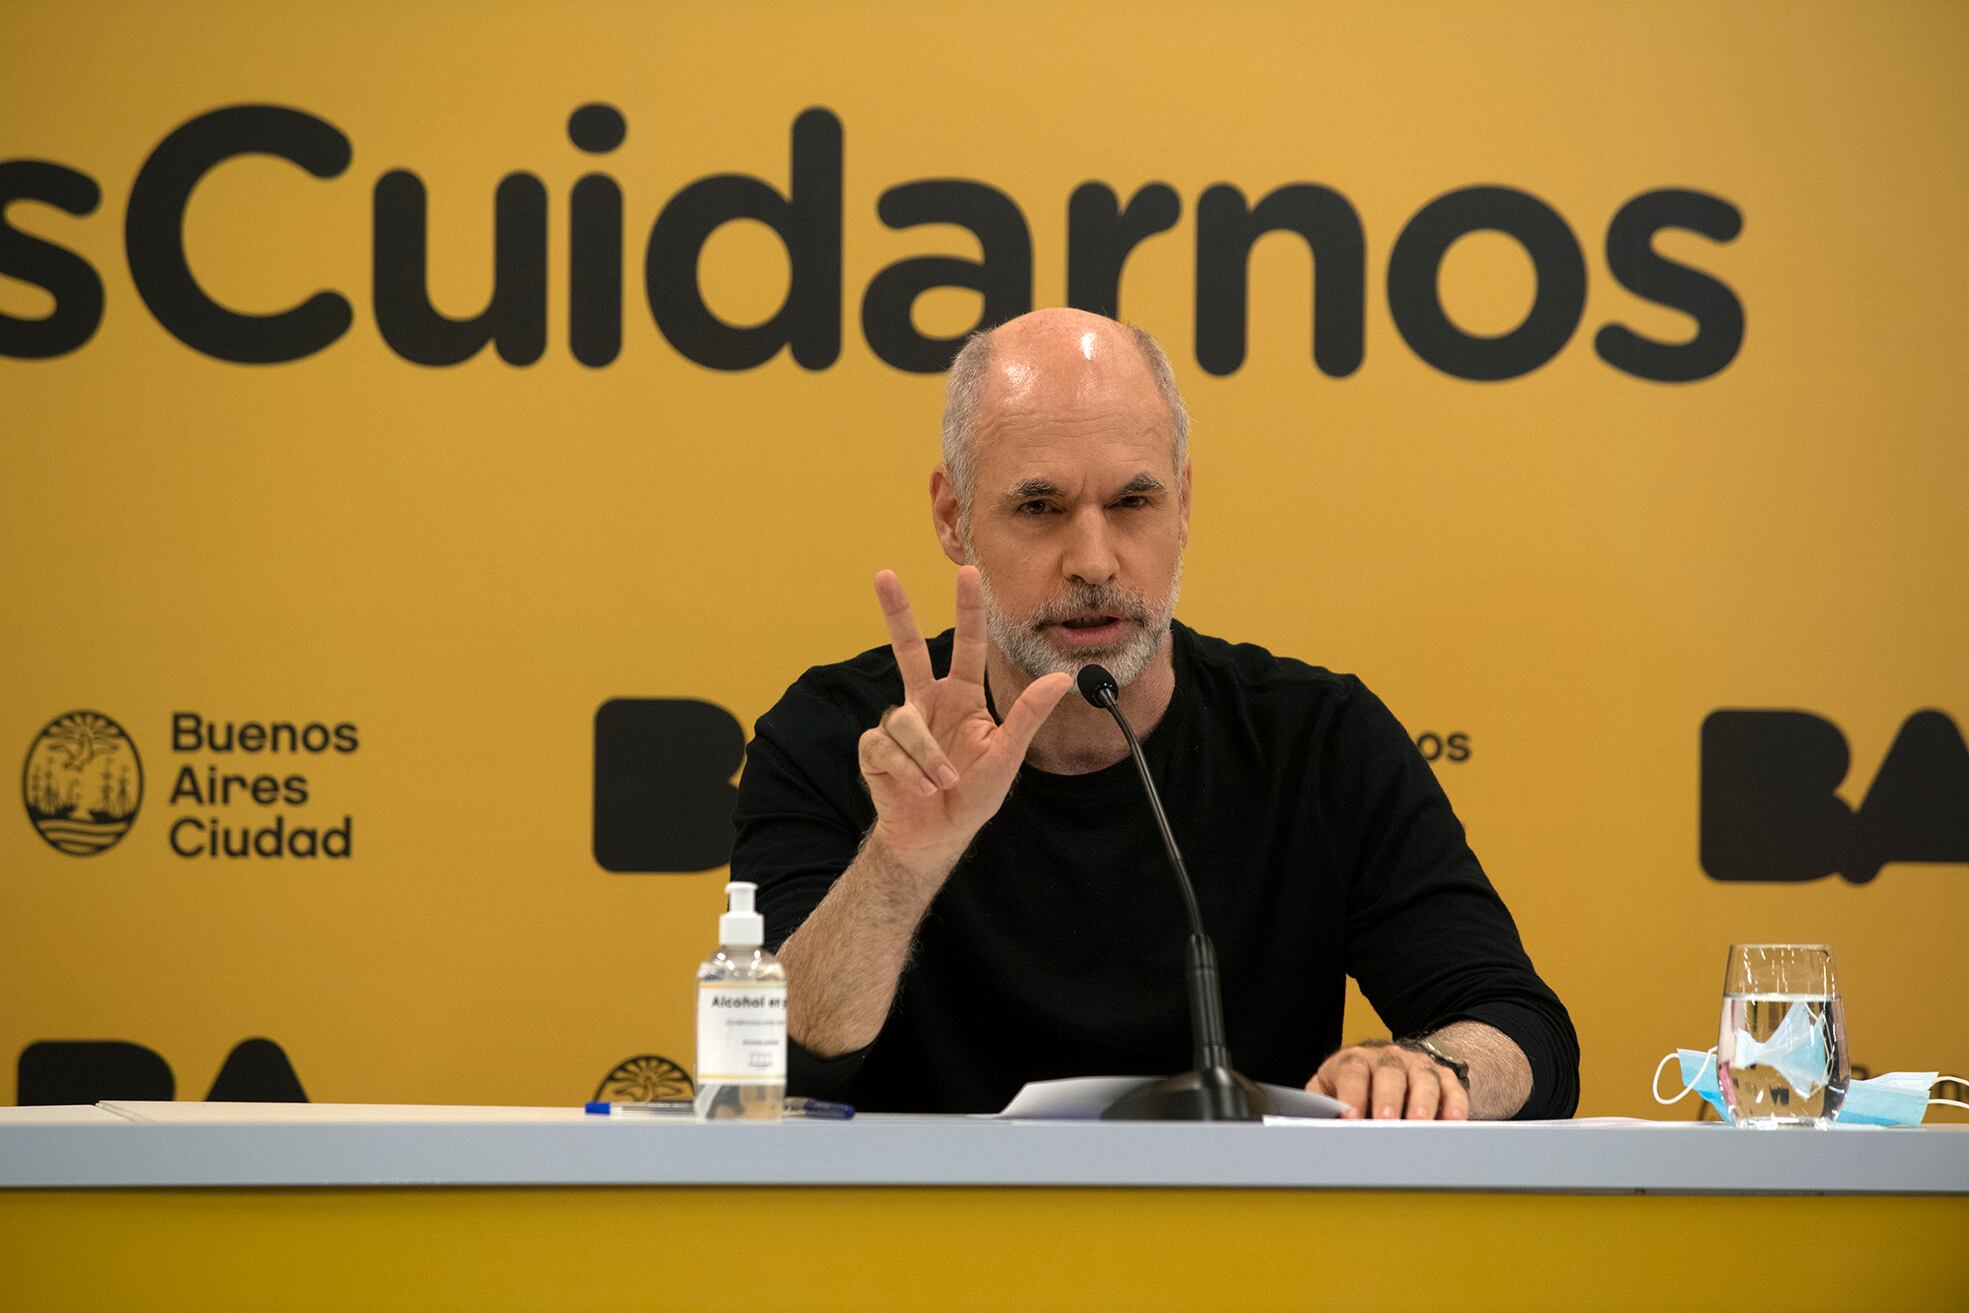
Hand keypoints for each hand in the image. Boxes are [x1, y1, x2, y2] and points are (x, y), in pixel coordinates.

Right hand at [859, 566, 1072, 877]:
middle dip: (896, 612)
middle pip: (908, 649)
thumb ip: (1028, 716)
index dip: (968, 610)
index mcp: (962, 698)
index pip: (967, 646)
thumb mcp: (1007, 756)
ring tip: (943, 784)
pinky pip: (889, 748)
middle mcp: (928, 702)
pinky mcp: (876, 748)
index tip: (968, 572)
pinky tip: (919, 789)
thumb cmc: (972, 796)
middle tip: (884, 574)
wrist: (935, 836)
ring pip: (906, 722)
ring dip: (929, 759)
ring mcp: (900, 723)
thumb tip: (1061, 679)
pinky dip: (909, 772)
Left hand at [1309, 1041, 1469, 1120]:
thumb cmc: (1357, 1085)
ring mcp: (1418, 1066)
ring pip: (1422, 1079)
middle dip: (1387, 1099)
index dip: (1352, 1094)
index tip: (1351, 1118)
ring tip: (1419, 1124)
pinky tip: (1452, 1121)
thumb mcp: (1331, 1087)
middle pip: (1389, 1073)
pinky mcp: (1444, 1078)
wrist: (1397, 1066)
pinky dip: (1454, 1105)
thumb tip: (1310, 1126)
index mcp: (1356, 1060)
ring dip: (1421, 1102)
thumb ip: (1321, 1103)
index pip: (1352, 1071)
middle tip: (1385, 1122)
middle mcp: (1389, 1059)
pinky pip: (1452, 1089)